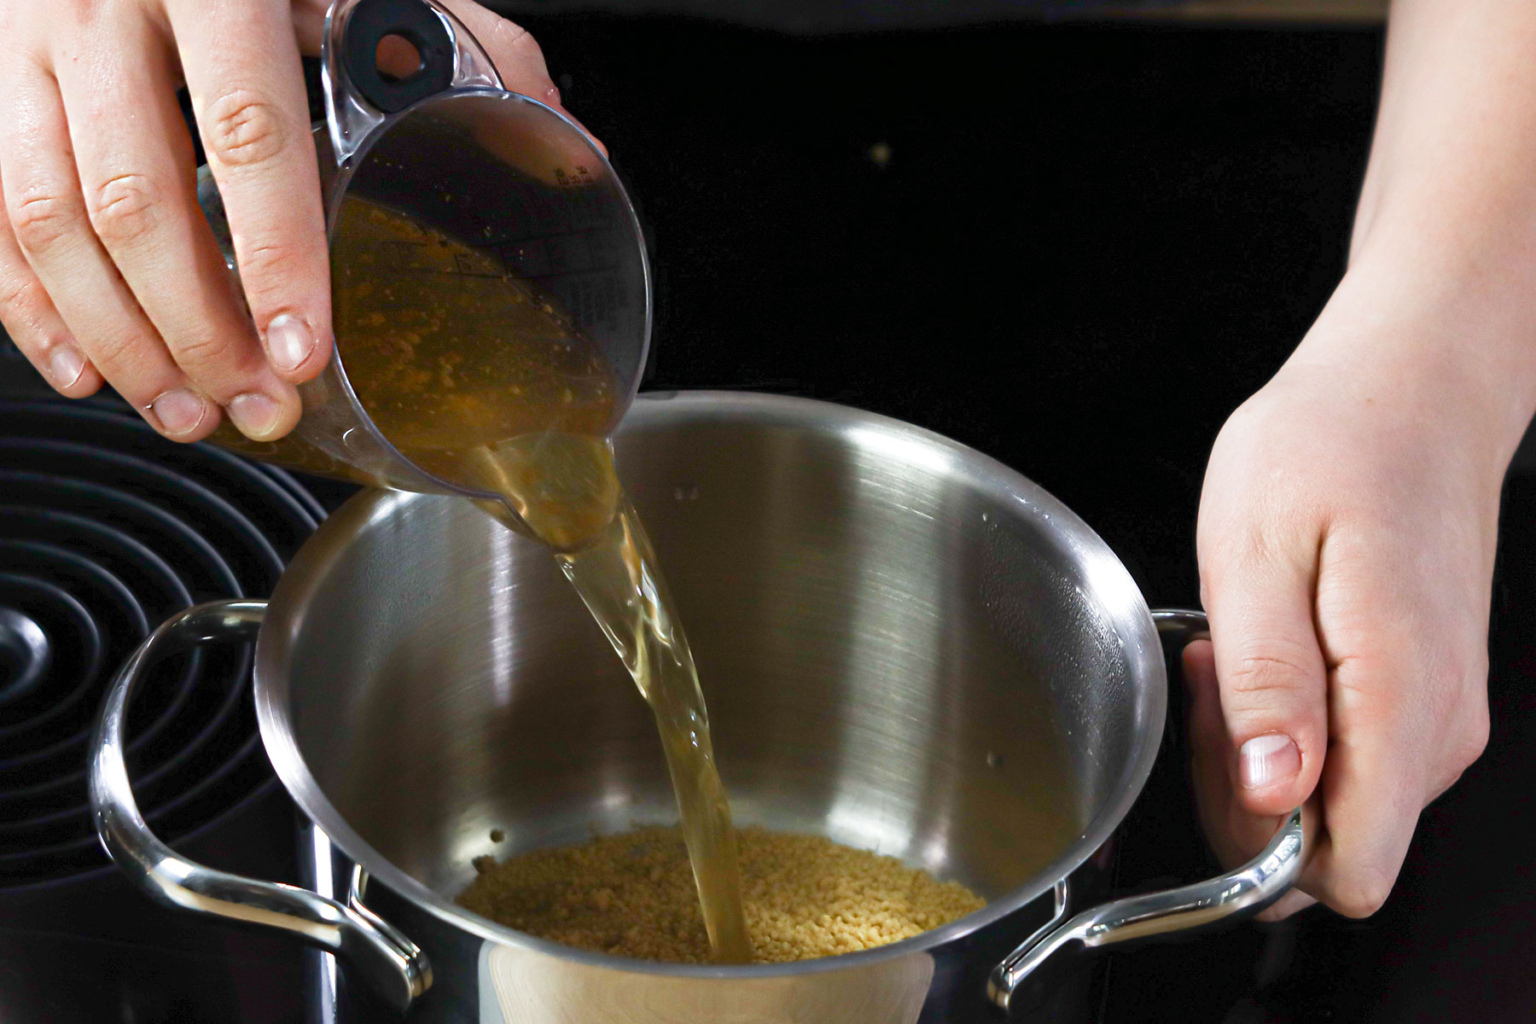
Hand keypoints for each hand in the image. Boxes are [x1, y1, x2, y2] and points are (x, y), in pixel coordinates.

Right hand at [0, 0, 587, 441]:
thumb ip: (471, 44)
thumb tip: (568, 143)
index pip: (249, 134)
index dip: (275, 255)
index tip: (302, 349)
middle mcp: (106, 9)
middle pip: (134, 200)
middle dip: (199, 329)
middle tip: (258, 406)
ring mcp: (31, 49)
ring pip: (50, 220)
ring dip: (120, 340)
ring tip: (188, 414)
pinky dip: (31, 309)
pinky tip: (87, 372)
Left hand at [1185, 282, 1516, 919]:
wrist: (1414, 387)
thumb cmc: (1332, 446)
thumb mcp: (1257, 551)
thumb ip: (1266, 683)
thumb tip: (1272, 796)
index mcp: (1400, 699)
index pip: (1348, 870)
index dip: (1255, 842)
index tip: (1217, 744)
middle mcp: (1436, 729)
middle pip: (1329, 847)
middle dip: (1241, 787)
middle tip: (1211, 673)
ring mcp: (1438, 715)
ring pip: (1332, 805)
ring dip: (1258, 749)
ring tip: (1234, 644)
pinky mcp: (1423, 695)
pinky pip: (1347, 758)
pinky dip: (1287, 722)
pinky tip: (1263, 646)